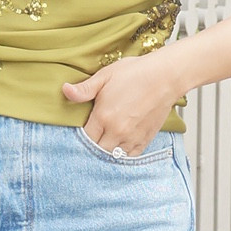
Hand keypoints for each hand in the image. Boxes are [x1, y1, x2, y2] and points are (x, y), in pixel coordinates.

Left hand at [61, 50, 181, 155]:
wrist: (166, 76)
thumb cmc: (136, 73)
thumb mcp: (105, 76)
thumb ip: (84, 89)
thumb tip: (65, 90)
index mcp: (103, 116)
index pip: (84, 138)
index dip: (79, 138)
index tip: (79, 133)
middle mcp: (117, 131)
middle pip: (97, 151)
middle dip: (91, 148)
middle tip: (90, 141)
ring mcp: (132, 137)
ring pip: (113, 157)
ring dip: (106, 153)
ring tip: (102, 145)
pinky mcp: (145, 139)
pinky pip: (129, 157)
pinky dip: (122, 156)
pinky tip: (118, 148)